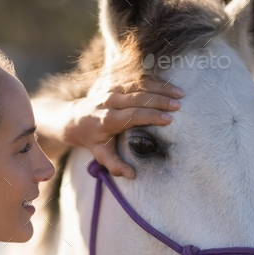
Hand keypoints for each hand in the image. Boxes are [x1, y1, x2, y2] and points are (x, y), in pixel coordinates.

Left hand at [64, 78, 183, 178]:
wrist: (74, 119)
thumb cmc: (92, 139)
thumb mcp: (100, 155)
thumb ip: (115, 165)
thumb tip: (131, 175)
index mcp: (107, 119)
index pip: (133, 115)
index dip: (151, 116)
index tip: (168, 119)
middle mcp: (110, 102)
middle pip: (139, 97)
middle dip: (160, 100)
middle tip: (178, 105)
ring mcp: (113, 90)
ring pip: (140, 85)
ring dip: (161, 88)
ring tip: (179, 93)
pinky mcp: (117, 83)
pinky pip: (138, 79)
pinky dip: (155, 82)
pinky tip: (169, 86)